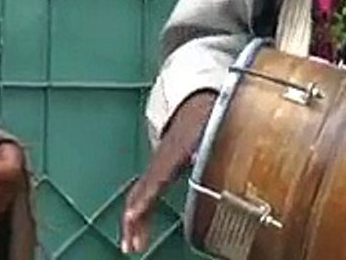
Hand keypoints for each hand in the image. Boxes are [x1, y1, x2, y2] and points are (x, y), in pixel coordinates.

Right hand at [120, 90, 216, 253]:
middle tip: (131, 245)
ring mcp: (157, 164)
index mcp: (173, 151)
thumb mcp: (214, 128)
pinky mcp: (159, 169)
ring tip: (134, 244)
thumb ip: (212, 144)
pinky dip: (139, 211)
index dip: (144, 197)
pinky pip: (143, 192)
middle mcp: (160, 160)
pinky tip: (141, 227)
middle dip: (133, 219)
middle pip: (140, 191)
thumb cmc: (207, 117)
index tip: (132, 214)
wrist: (195, 100)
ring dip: (134, 220)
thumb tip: (207, 158)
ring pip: (138, 193)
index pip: (154, 177)